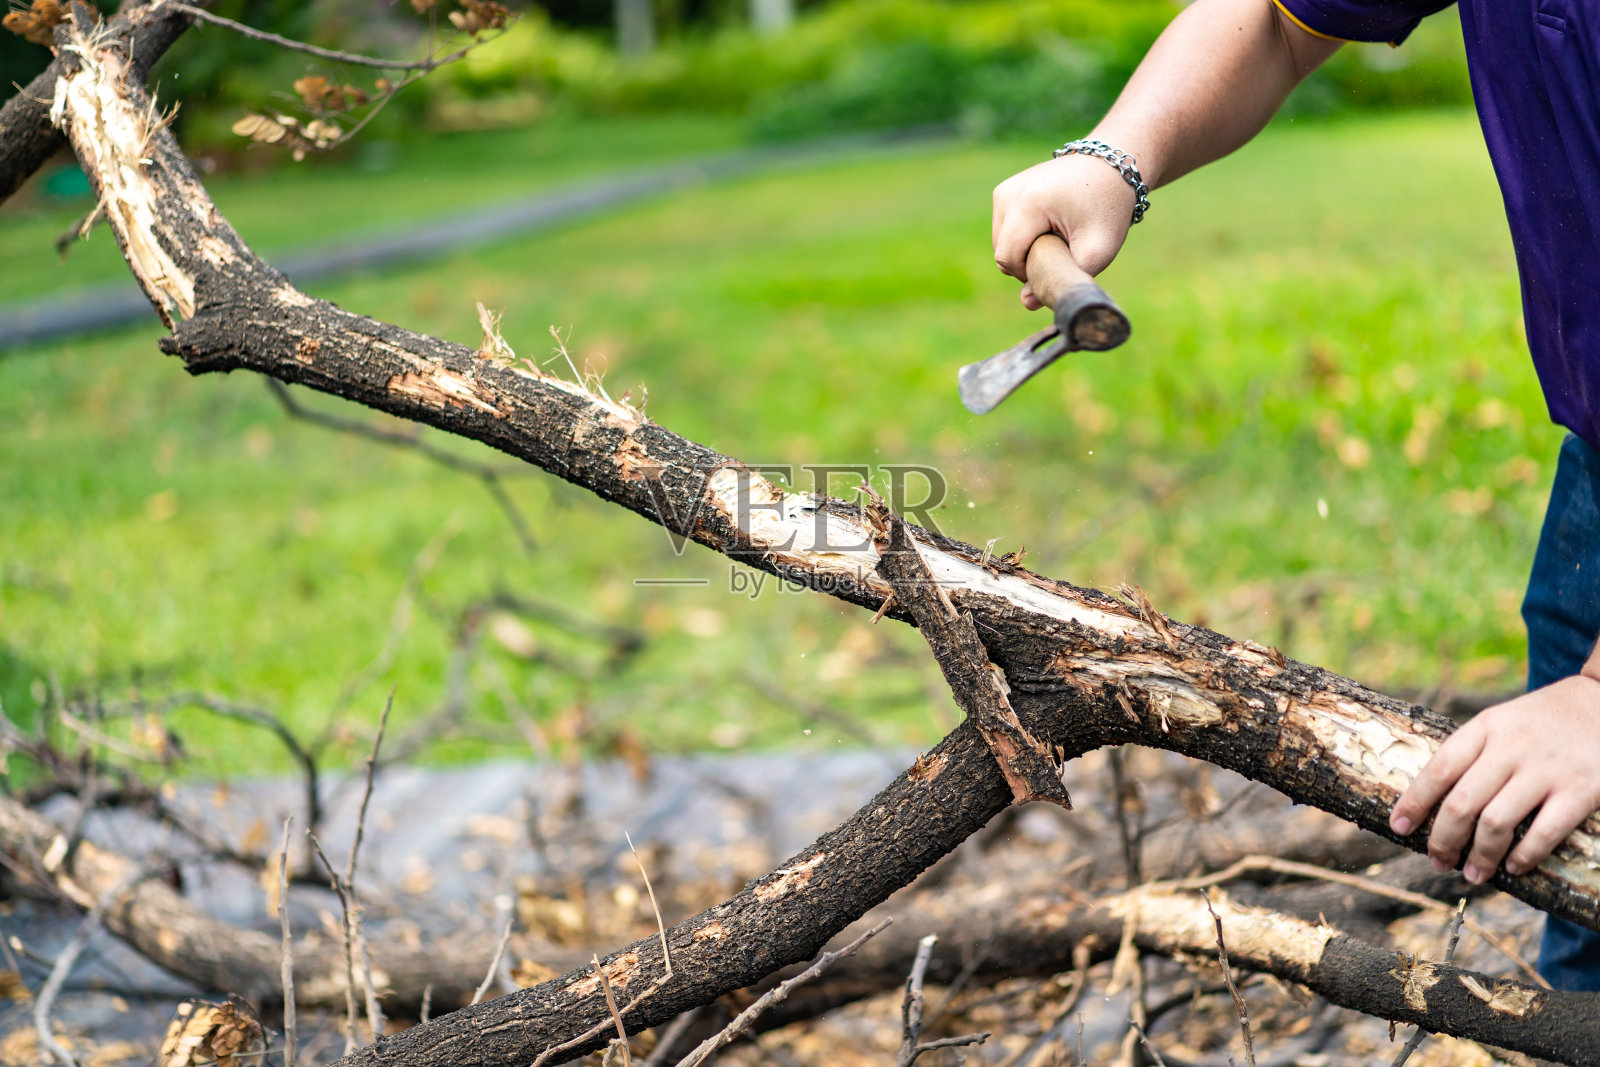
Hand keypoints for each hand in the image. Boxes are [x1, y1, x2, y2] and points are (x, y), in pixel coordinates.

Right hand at [992, 153, 1135, 309]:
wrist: (1113, 165)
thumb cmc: (1108, 207)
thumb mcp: (1098, 249)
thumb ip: (1063, 279)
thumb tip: (1026, 303)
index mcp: (1027, 204)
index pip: (1007, 258)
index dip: (1029, 274)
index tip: (1059, 265)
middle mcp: (1008, 193)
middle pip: (1000, 251)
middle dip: (1027, 262)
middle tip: (1063, 250)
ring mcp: (1004, 189)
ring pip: (999, 242)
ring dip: (1024, 250)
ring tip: (1057, 236)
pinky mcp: (1004, 190)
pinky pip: (1003, 229)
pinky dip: (1022, 237)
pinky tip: (1048, 228)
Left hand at [1389, 675, 1599, 882]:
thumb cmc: (1542, 721)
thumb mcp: (1501, 722)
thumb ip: (1472, 754)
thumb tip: (1432, 803)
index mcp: (1485, 728)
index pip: (1439, 770)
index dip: (1414, 803)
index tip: (1399, 828)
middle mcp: (1511, 748)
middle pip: (1462, 803)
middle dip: (1443, 840)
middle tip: (1438, 862)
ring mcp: (1546, 770)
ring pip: (1496, 823)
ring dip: (1479, 856)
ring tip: (1472, 874)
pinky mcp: (1580, 791)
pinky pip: (1544, 833)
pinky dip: (1524, 855)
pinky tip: (1513, 867)